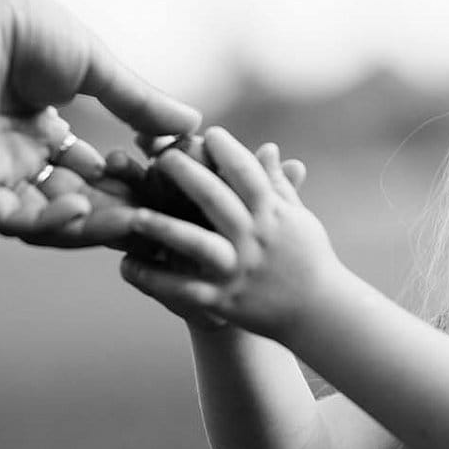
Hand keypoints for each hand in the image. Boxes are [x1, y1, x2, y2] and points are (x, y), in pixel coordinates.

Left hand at [0, 0, 201, 246]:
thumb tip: (192, 124)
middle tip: (157, 220)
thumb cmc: (22, 25)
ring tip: (130, 218)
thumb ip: (139, 103)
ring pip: (47, 223)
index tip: (165, 190)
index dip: (129, 190)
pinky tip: (82, 206)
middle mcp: (19, 155)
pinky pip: (12, 219)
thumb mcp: (96, 71)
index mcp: (43, 131)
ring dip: (90, 226)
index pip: (93, 178)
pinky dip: (50, 222)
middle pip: (75, 206)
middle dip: (117, 215)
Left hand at [118, 128, 335, 339]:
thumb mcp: (298, 219)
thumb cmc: (309, 260)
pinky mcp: (223, 301)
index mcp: (273, 215)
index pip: (248, 174)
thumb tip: (268, 148)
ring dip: (166, 228)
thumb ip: (277, 185)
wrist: (321, 315)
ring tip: (136, 215)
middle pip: (217, 201)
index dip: (228, 150)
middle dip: (188, 175)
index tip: (208, 132)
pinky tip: (127, 266)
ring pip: (198, 245)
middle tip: (161, 156)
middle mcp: (254, 240)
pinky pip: (183, 290)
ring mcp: (237, 271)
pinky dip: (154, 279)